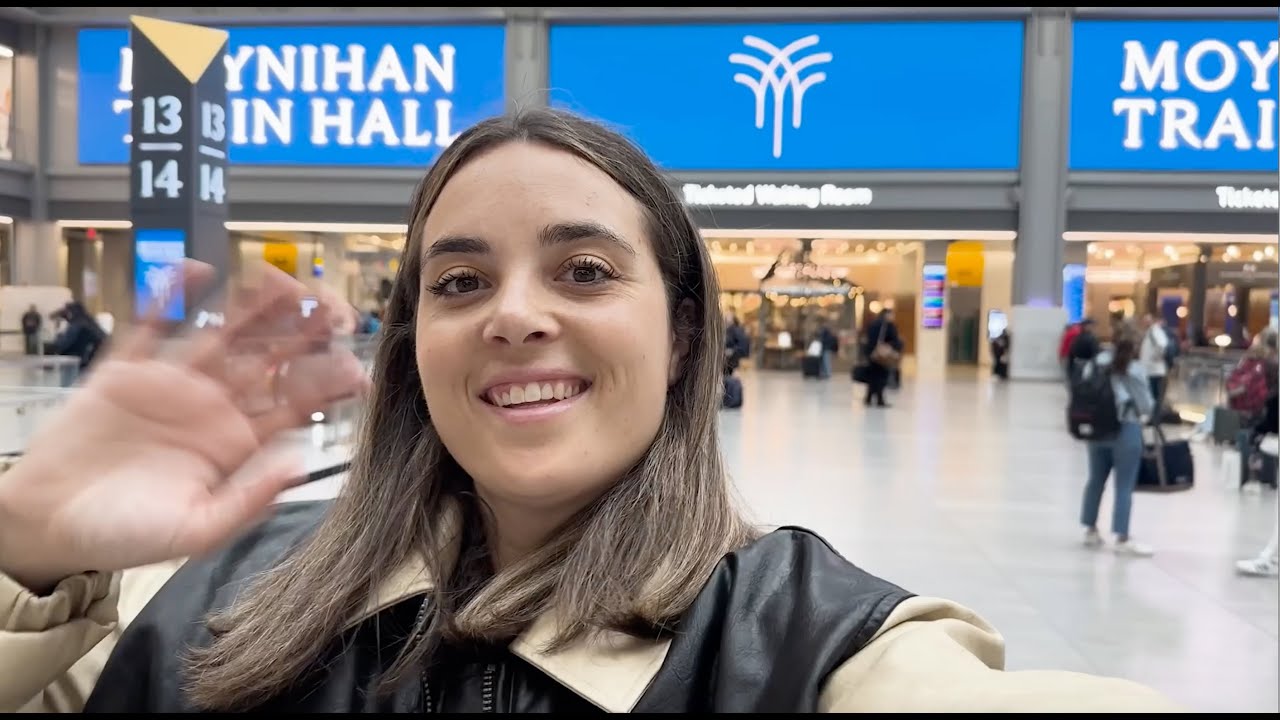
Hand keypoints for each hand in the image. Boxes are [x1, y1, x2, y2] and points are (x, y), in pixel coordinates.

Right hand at [0, 261, 369, 591]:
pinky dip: (172, 296)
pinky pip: (153, 325)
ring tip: (282, 280)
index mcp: (236, 444)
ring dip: (252, 309)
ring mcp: (172, 384)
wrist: (50, 526)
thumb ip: (247, 498)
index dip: (324, 385)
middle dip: (300, 334)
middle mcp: (212, 407)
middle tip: (334, 306)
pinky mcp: (127, 370)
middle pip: (268, 360)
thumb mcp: (195, 530)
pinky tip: (198, 270)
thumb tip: (299, 463)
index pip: (292, 405)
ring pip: (222, 335)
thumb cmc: (125, 535)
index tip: (357, 367)